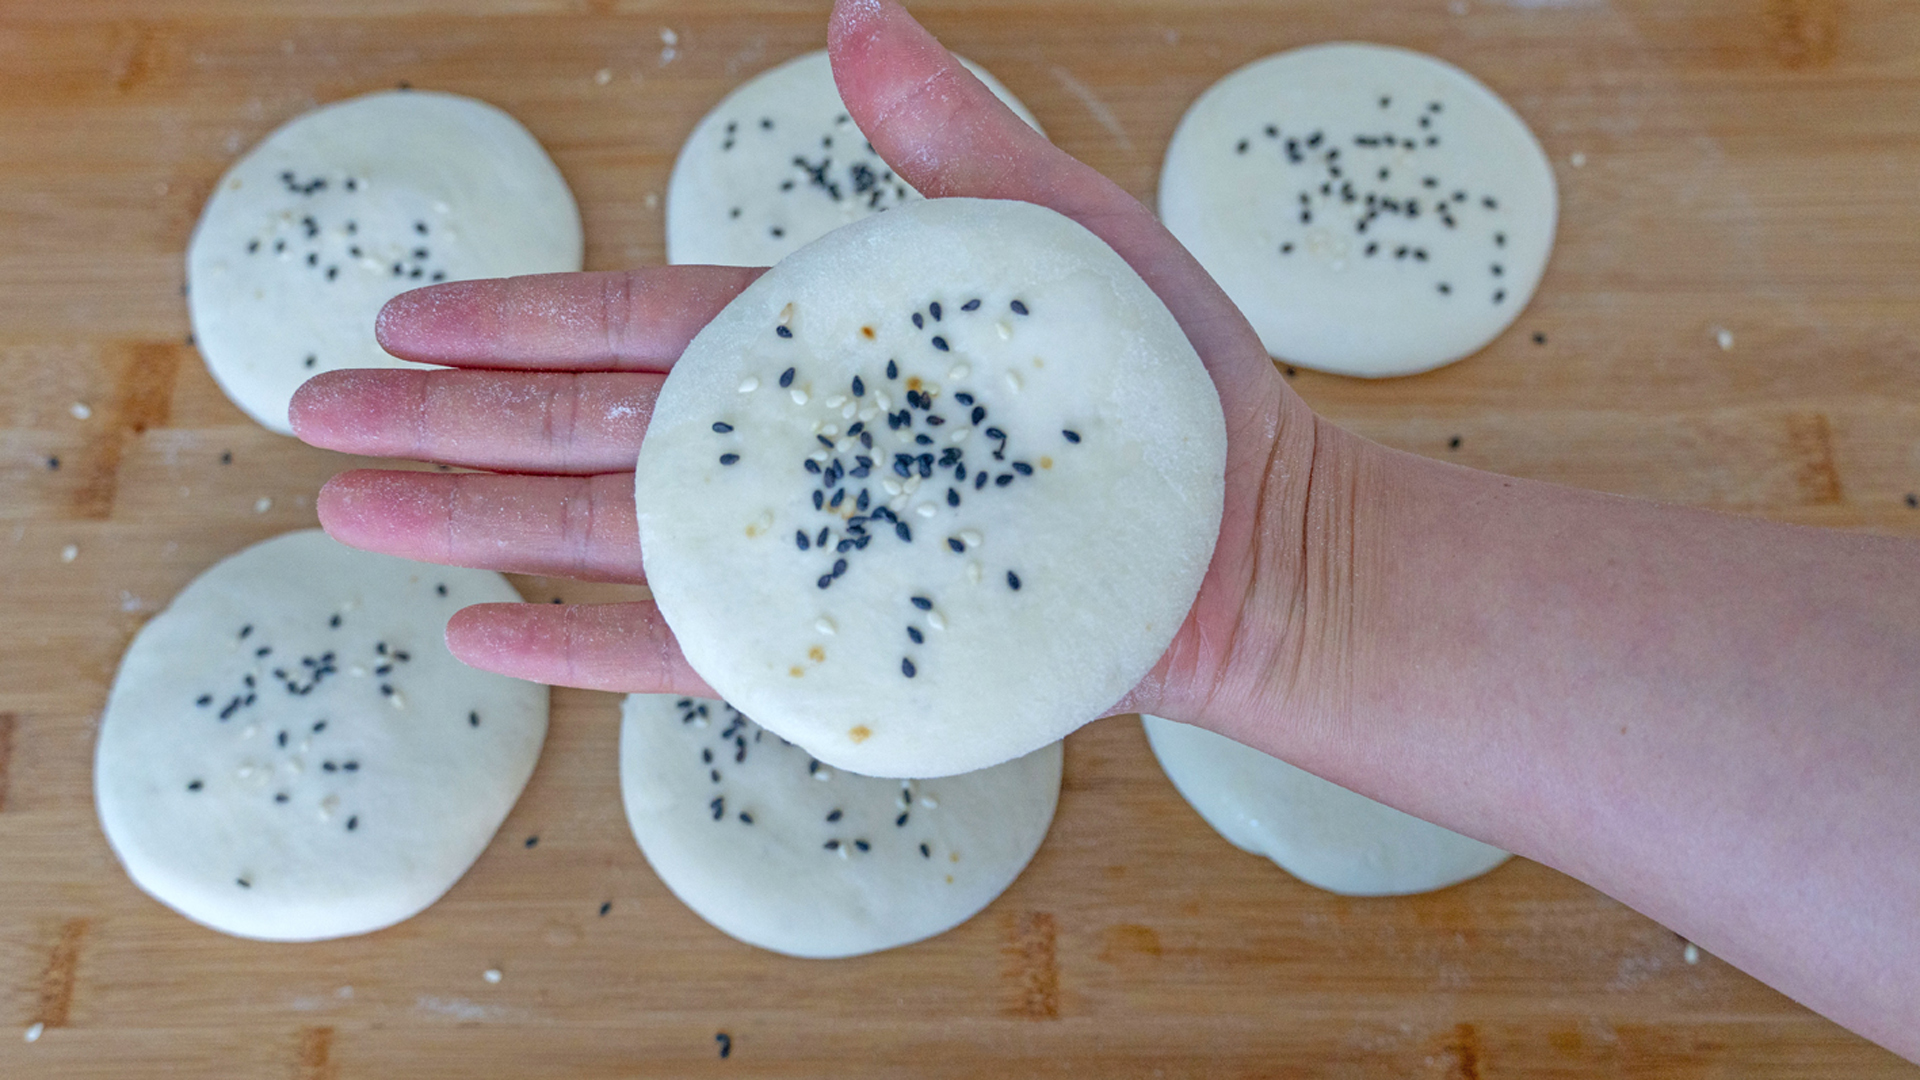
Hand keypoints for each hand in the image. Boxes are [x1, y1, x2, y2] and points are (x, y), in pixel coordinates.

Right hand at [290, 0, 1353, 730]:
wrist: (1248, 539)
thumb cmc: (1167, 381)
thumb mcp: (1057, 232)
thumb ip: (949, 141)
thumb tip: (856, 14)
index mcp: (812, 342)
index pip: (628, 322)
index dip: (511, 316)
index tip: (404, 315)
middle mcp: (785, 447)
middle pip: (579, 425)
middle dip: (443, 418)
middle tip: (311, 411)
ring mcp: (799, 550)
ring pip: (601, 534)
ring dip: (473, 517)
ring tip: (347, 508)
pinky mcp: (834, 642)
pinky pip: (687, 649)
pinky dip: (583, 644)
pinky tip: (481, 630)